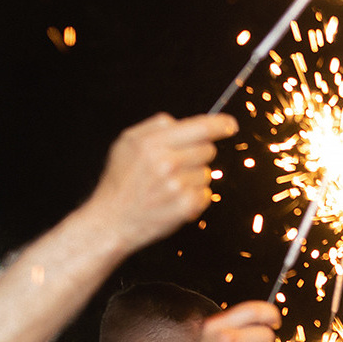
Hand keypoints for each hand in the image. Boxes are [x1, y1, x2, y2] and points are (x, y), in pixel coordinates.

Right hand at [86, 113, 236, 251]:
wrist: (113, 219)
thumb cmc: (121, 181)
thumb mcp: (127, 142)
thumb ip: (155, 127)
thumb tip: (183, 122)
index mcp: (152, 143)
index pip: (198, 127)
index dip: (219, 125)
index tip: (230, 124)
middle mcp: (167, 162)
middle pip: (208, 149)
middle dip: (197, 155)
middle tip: (175, 166)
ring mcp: (178, 186)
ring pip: (207, 173)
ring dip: (194, 178)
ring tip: (169, 186)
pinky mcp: (187, 206)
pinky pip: (206, 194)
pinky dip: (195, 197)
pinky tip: (174, 199)